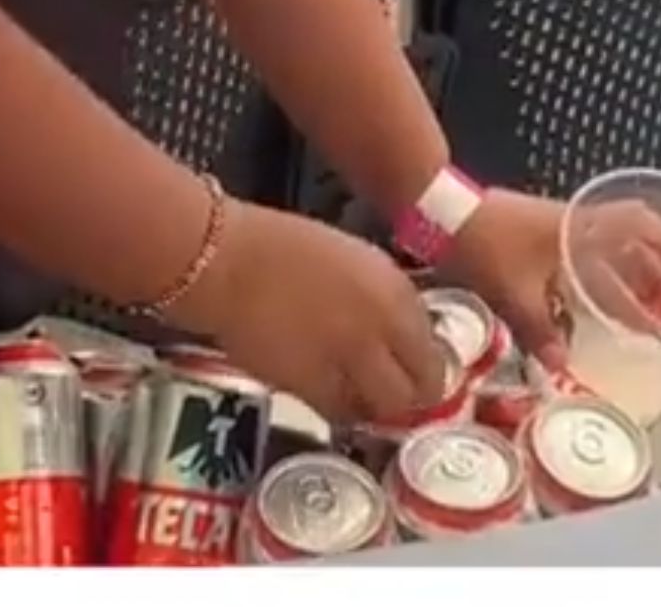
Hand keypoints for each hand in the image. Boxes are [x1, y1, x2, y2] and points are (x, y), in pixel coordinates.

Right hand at [171, 201, 444, 422]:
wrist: (226, 263)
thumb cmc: (283, 248)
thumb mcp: (355, 261)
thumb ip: (385, 299)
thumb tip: (402, 333)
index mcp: (395, 291)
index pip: (434, 350)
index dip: (428, 364)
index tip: (416, 365)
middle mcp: (381, 330)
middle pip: (418, 388)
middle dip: (413, 394)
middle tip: (398, 391)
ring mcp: (347, 362)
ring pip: (383, 408)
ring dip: (378, 406)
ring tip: (364, 396)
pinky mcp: (309, 387)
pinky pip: (341, 412)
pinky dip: (343, 409)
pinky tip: (334, 395)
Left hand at [441, 189, 660, 365]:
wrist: (440, 210)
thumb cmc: (484, 245)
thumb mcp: (512, 293)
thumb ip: (539, 331)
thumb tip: (559, 368)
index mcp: (580, 231)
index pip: (639, 224)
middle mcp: (575, 225)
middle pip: (627, 245)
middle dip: (651, 276)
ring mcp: (554, 227)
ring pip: (602, 251)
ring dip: (624, 277)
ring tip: (640, 309)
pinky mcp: (533, 233)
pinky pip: (578, 255)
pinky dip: (592, 276)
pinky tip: (586, 302)